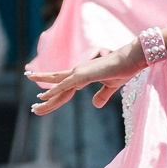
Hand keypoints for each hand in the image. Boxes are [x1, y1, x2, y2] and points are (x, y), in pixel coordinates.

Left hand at [25, 43, 141, 113]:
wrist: (133, 58)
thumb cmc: (124, 69)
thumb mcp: (112, 86)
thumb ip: (102, 95)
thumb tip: (95, 105)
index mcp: (83, 76)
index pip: (64, 89)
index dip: (54, 97)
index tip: (42, 103)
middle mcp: (78, 73)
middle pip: (57, 87)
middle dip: (45, 99)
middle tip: (33, 109)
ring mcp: (80, 73)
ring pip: (58, 87)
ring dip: (46, 98)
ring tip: (34, 107)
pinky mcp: (84, 75)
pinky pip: (66, 84)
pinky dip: (54, 90)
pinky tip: (43, 96)